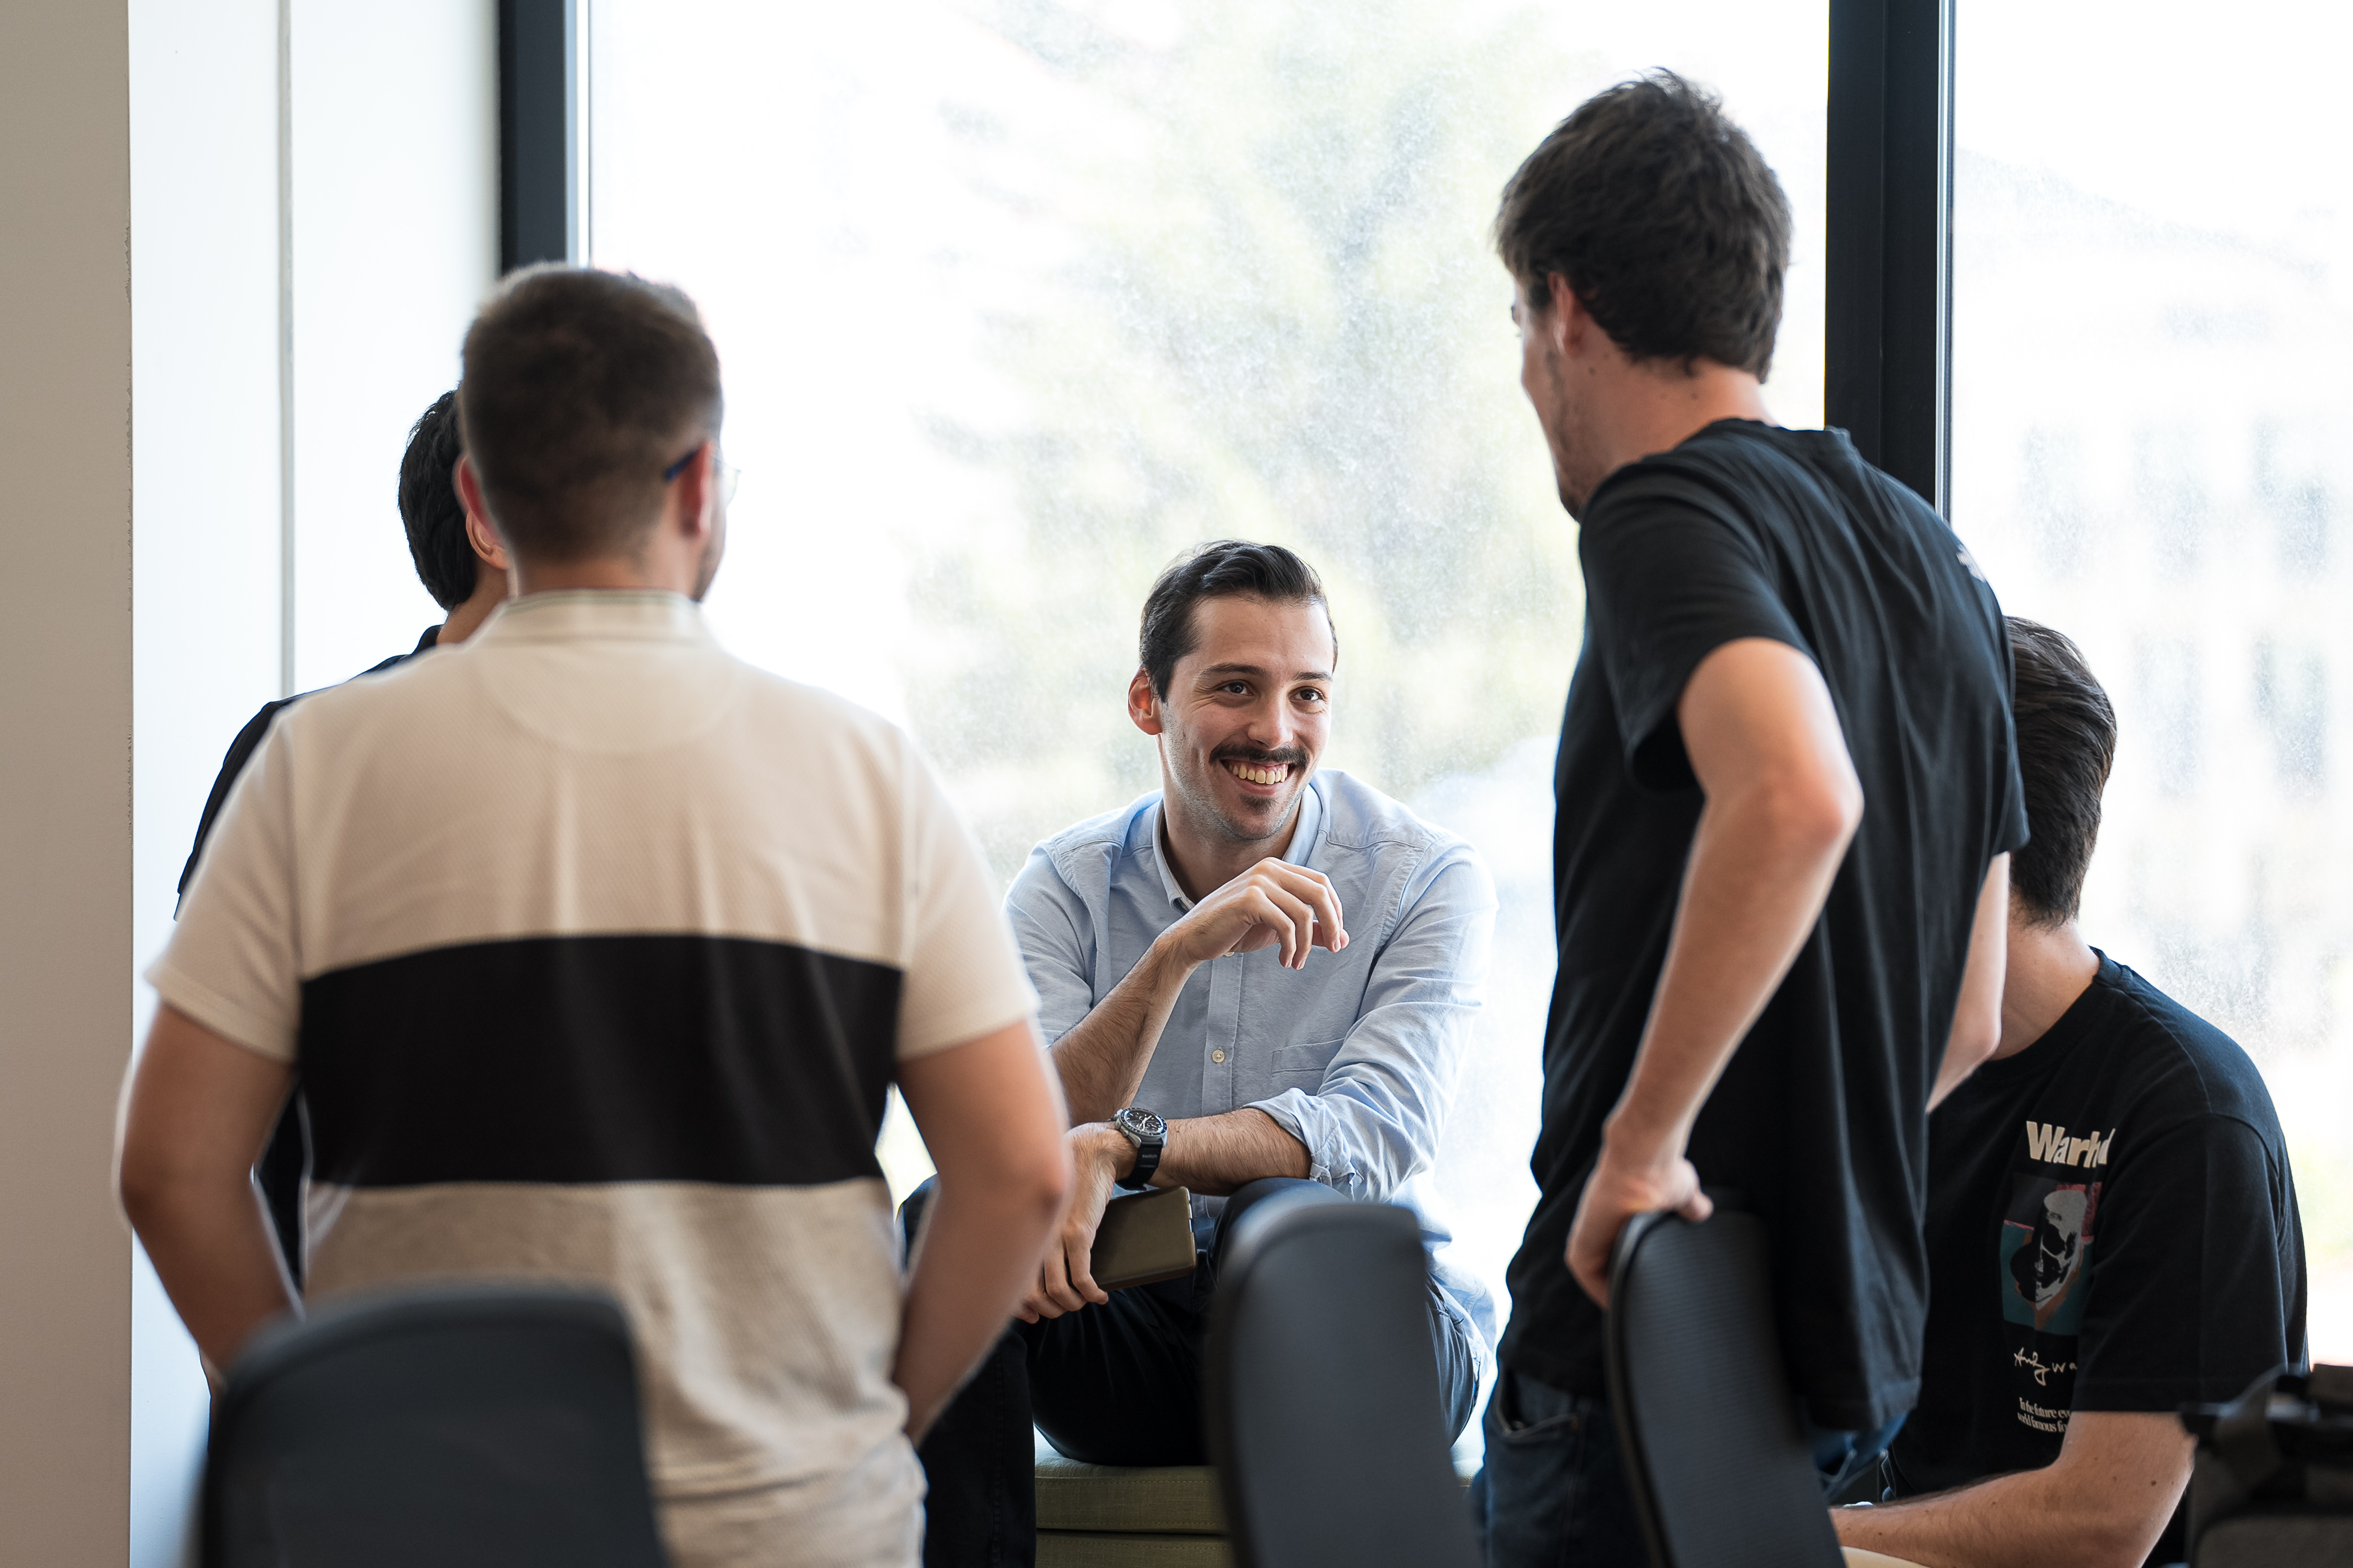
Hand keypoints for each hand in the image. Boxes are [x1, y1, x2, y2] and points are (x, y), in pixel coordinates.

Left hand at [1019, 1126, 1127, 1320]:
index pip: (1008, 1283)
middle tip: (1064, 1308)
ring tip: (1084, 1301)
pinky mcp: (1079, 1233)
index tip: (1035, 1316)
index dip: (1021, 1309)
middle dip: (1050, 1310)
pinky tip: (1100, 1295)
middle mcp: (1030, 1236)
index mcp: (1016, 1231)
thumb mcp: (1038, 1207)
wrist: (1091, 1154)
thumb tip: (1030, 1266)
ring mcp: (1054, 1237)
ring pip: (1058, 1292)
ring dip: (1073, 1305)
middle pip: (1031, 1295)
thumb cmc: (1063, 1182)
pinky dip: (1091, 1294)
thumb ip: (1032, 1233)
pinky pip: (1082, 1279)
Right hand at [1158, 859, 1347, 971]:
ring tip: (1296, 962)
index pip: (1321, 883)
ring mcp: (1258, 882)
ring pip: (1303, 914)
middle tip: (1334, 949)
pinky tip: (1284, 961)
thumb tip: (1344, 939)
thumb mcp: (1279, 928)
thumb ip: (1310, 929)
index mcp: (1277, 869)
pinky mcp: (1249, 900)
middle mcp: (1269, 869)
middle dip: (1333, 924)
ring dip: (1306, 945)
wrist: (1194, 939)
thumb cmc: (1237, 931)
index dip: (1336, 910)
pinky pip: (1286, 925)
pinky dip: (1291, 947)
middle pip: (1319, 893)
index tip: (1336, 938)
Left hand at [1564, 1134, 1711, 1307]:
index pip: (1624, 1260)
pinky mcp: (1579, 1248)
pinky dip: (1606, 1294)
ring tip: (1644, 1305)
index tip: (1659, 1291)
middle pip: (1613, 1273)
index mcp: (1619, 1225)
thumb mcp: (1682, 1192)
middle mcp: (1600, 1234)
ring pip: (1602, 1280)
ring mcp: (1587, 1241)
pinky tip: (1628, 1302)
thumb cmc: (1661, 1169)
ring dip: (1621, 1293)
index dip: (1639, 1276)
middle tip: (1654, 1304)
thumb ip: (1688, 1205)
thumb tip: (1703, 1210)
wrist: (1645, 1157)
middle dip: (1632, 1289)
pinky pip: (1591, 1281)